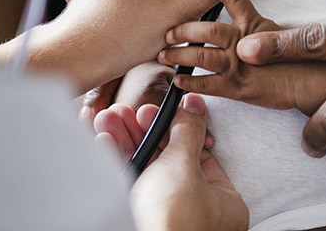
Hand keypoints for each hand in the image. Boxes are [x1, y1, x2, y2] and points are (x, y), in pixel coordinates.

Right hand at [98, 94, 248, 230]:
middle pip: (169, 160)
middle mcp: (195, 212)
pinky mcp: (138, 220)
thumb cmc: (171, 219)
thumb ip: (188, 132)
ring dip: (125, 141)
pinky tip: (103, 140)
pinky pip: (129, 186)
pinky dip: (116, 163)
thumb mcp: (184, 165)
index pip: (201, 156)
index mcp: (223, 204)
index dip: (178, 129)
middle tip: (126, 112)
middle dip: (143, 132)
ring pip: (146, 171)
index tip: (160, 111)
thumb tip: (195, 105)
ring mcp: (165, 218)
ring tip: (107, 120)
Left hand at [159, 0, 325, 114]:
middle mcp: (244, 42)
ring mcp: (239, 64)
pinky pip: (206, 83)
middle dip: (184, 29)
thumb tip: (242, 20)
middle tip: (169, 30)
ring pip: (201, 56)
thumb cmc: (301, 60)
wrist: (312, 84)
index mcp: (254, 24)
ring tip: (165, 54)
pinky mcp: (236, 87)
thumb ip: (258, 24)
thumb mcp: (279, 32)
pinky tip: (179, 82)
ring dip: (180, 55)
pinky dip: (190, 83)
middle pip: (207, 30)